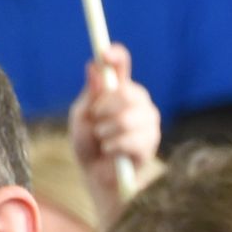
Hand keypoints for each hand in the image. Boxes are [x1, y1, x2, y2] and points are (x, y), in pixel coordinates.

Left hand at [68, 43, 160, 222]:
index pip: (121, 64)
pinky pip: (132, 139)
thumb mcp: (81, 118)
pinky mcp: (151, 142)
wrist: (98, 178)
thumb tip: (94, 68)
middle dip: (104, 108)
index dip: (115, 56)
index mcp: (119, 90)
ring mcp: (148, 122)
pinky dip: (114, 146)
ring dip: (107, 131)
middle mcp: (137, 101)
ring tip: (102, 141)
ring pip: (128, 117)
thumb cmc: (89, 146)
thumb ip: (89, 95)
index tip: (104, 54)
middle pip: (126, 91)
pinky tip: (111, 152)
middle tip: (96, 120)